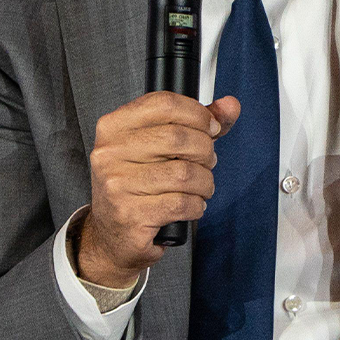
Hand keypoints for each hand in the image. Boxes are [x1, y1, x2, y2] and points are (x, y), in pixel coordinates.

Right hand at [76, 92, 239, 287]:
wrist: (112, 236)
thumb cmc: (138, 186)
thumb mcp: (160, 148)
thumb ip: (197, 124)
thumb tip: (230, 106)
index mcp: (113, 127)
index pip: (164, 104)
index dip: (197, 114)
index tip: (211, 127)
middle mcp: (109, 153)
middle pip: (178, 137)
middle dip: (205, 151)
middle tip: (207, 162)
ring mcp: (117, 184)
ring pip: (185, 173)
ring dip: (205, 182)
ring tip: (201, 187)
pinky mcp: (130, 214)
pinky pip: (181, 203)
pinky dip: (196, 205)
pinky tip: (191, 206)